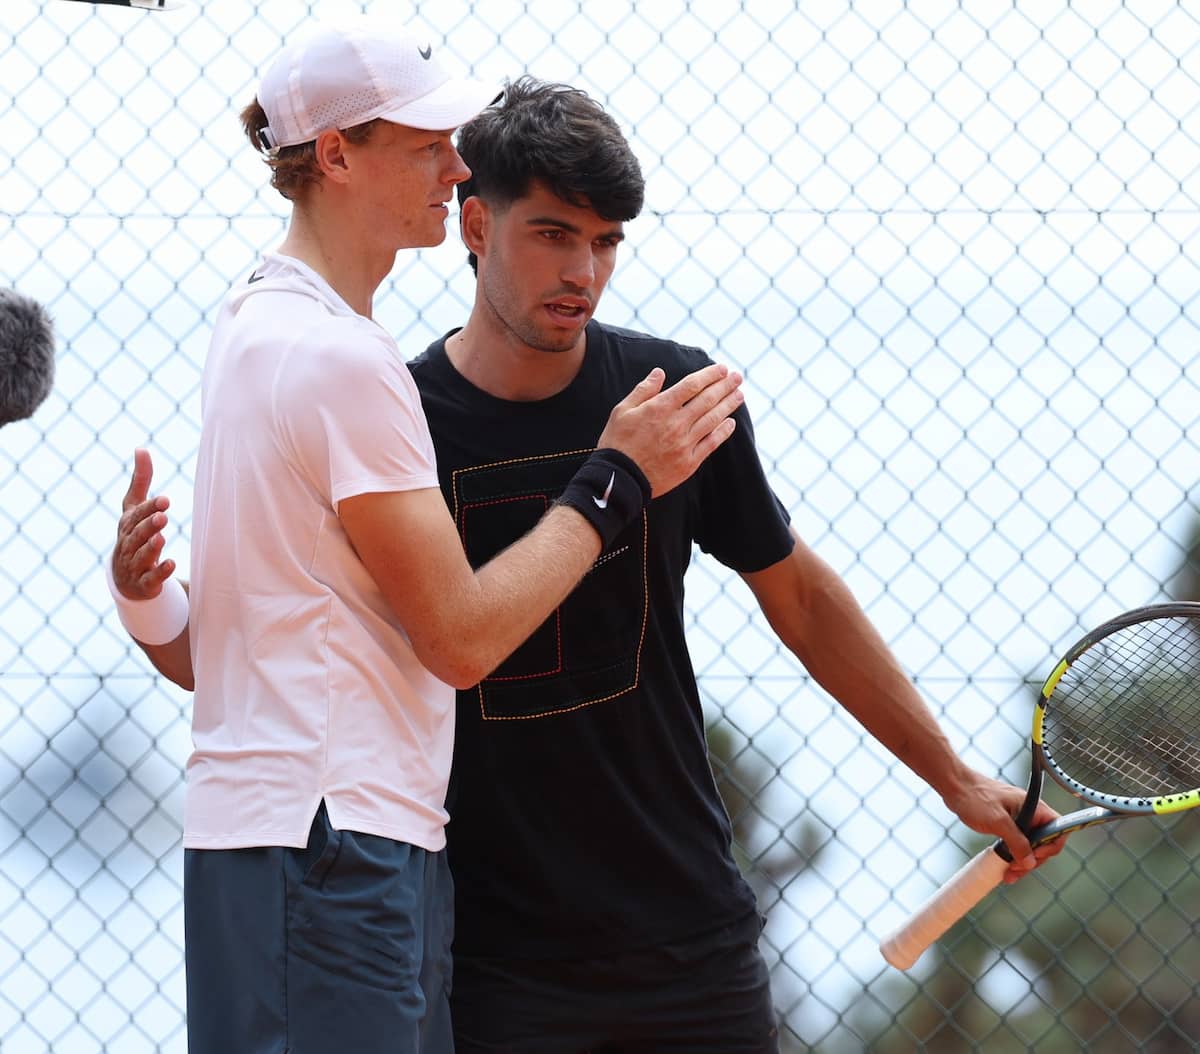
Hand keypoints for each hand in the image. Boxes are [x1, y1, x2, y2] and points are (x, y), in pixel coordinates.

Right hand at [113, 448, 176, 599]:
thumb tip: (141, 448)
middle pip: (137, 534)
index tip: (165, 500)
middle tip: (163, 516)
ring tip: (162, 537)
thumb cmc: (133, 535)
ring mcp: (134, 565)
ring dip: (151, 547)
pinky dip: (160, 572)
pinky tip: (171, 563)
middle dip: (148, 525)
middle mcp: (128, 544)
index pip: (135, 515)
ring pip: (141, 555)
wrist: (124, 578)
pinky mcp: (144, 584)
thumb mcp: (134, 509)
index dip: (149, 508)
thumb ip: (140, 481)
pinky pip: (151, 579)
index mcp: (127, 526)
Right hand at [597, 364, 742, 496]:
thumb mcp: (622, 411)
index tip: (721, 369)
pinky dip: (723, 432)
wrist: (620, 478)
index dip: (709, 375)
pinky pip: (711, 443)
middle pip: (707, 400)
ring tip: (739, 395)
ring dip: (728, 405)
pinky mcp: (689, 462)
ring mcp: (685, 443)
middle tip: (737, 377)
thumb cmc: (617, 443)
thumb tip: (659, 373)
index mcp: (660, 408)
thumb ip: (643, 390)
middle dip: (724, 386)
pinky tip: (731, 423)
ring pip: (713, 420)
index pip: (691, 385)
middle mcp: (676, 423)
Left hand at [941, 772, 1067, 882]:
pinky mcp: (1007, 824)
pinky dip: (1013, 856)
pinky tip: (1006, 868)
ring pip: (1030, 846)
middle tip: (1016, 872)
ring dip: (1022, 862)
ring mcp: (1019, 818)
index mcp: (1034, 807)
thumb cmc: (975, 797)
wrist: (954, 786)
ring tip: (1009, 875)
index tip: (1034, 857)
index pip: (1058, 830)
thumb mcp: (998, 821)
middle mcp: (1030, 813)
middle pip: (1044, 842)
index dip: (1050, 847)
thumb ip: (1016, 842)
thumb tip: (1030, 862)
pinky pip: (1017, 843)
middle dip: (1032, 860)